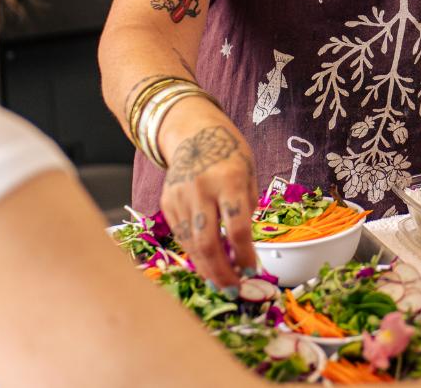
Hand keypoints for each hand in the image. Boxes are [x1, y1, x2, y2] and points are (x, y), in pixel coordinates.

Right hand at [158, 99, 258, 292]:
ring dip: (207, 269)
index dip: (246, 255)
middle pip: (208, 243)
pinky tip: (207, 264)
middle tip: (234, 290)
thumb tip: (246, 245)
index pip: (237, 227)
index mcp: (230, 180)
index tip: (253, 271)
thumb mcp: (249, 172)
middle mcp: (202, 190)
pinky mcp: (167, 204)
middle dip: (222, 272)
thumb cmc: (229, 152)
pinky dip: (194, 253)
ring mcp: (180, 197)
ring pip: (191, 245)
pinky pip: (181, 236)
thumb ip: (248, 205)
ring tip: (222, 283)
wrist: (192, 131)